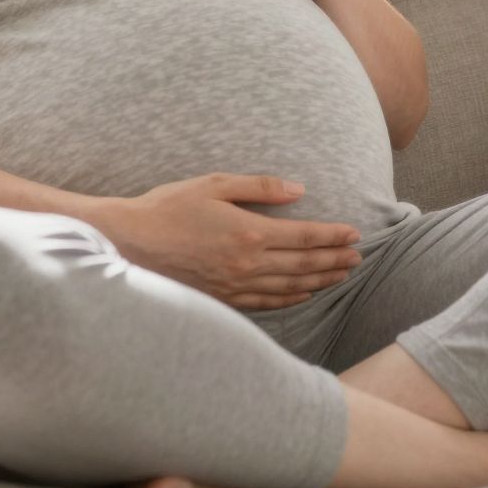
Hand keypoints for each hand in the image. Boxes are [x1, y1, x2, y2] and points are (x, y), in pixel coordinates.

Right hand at [95, 174, 362, 310]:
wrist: (129, 243)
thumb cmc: (168, 207)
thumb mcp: (213, 184)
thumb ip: (259, 187)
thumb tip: (299, 190)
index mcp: (248, 233)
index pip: (304, 237)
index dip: (332, 236)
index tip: (355, 234)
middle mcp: (247, 265)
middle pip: (303, 265)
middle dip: (334, 260)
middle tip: (359, 257)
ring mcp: (236, 287)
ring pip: (290, 287)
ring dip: (320, 280)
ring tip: (342, 275)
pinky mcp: (224, 300)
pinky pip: (268, 303)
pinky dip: (292, 299)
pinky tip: (304, 294)